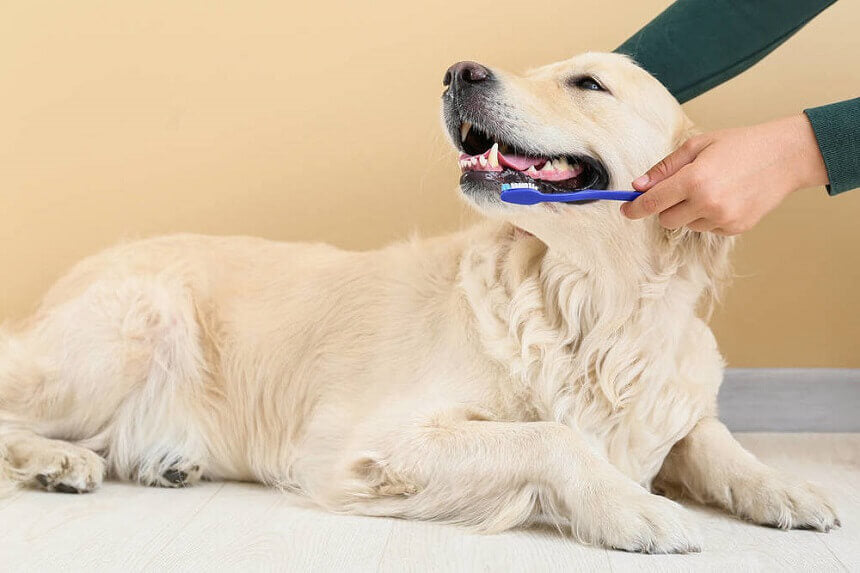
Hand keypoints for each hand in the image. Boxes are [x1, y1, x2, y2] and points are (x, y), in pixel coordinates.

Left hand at [620, 114, 828, 234]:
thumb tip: (638, 186)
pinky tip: (726, 197)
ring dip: (689, 211)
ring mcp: (722, 219)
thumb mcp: (698, 146)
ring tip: (712, 187)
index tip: (626, 209)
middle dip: (665, 207)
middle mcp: (707, 204)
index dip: (634, 208)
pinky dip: (708, 216)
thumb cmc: (741, 145)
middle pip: (665, 219)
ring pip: (686, 225)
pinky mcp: (735, 228)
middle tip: (680, 187)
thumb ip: (664, 168)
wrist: (786, 156)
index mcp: (694, 180)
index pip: (652, 203)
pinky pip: (707, 228)